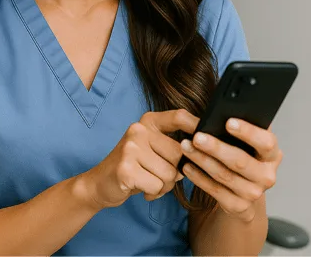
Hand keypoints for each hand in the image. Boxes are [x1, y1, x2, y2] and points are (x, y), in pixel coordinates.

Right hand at [80, 110, 198, 208]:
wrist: (100, 183)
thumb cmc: (134, 167)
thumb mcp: (152, 149)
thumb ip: (173, 146)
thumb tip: (204, 151)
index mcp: (148, 122)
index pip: (180, 116)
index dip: (197, 126)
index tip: (210, 137)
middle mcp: (138, 130)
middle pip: (179, 153)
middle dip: (175, 172)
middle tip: (159, 175)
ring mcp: (130, 149)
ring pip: (170, 173)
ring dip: (164, 185)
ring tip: (148, 182)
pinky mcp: (125, 169)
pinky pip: (157, 186)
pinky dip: (153, 193)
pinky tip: (141, 189)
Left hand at [180, 118, 281, 221]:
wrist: (243, 192)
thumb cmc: (242, 157)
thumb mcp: (247, 143)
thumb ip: (241, 129)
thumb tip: (223, 109)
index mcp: (273, 155)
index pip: (266, 142)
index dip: (248, 132)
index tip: (228, 121)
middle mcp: (267, 176)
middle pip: (240, 161)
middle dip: (216, 147)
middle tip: (197, 136)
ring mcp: (254, 194)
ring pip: (224, 175)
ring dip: (201, 160)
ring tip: (185, 146)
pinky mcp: (239, 207)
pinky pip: (215, 190)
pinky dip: (198, 177)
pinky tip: (187, 166)